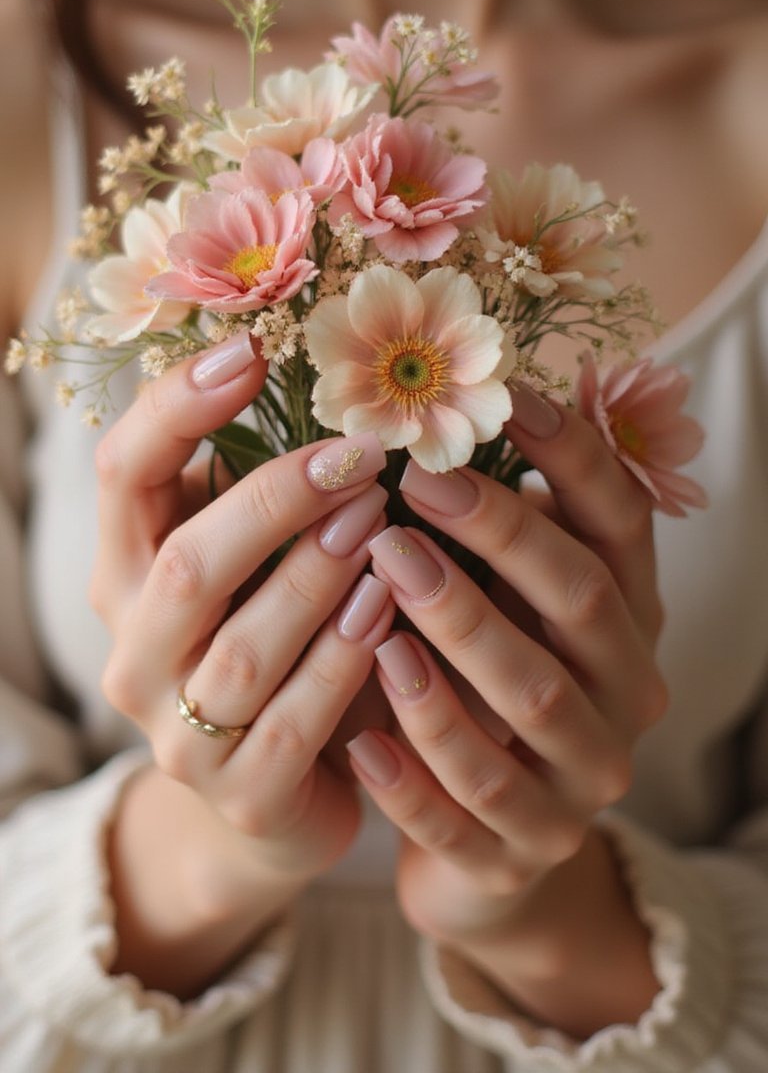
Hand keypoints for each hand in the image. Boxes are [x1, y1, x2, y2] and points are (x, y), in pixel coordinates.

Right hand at [93, 332, 394, 901]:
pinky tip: (389, 613)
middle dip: (276, 500)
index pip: (122, 474)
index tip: (250, 352)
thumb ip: (256, 489)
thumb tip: (326, 375)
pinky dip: (345, 662)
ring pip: (244, 649)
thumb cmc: (271, 641)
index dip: (178, 408)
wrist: (268, 796)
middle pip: (184, 563)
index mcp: (124, 573)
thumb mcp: (248, 561)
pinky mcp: (242, 795)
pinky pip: (295, 726)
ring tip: (383, 521)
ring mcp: (180, 733)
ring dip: (319, 577)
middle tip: (359, 454)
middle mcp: (134, 652)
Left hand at [346, 385, 667, 1029]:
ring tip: (379, 586)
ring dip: (456, 638)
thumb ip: (491, 532)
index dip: (571, 455)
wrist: (491, 846)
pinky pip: (470, 812)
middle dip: (501, 536)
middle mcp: (624, 692)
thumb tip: (431, 412)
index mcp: (627, 615)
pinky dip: (414, 774)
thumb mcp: (505, 606)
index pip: (621, 522)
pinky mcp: (522, 855)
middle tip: (415, 485)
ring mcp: (582, 781)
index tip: (504, 397)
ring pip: (531, 704)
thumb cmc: (484, 685)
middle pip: (581, 601)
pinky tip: (356, 738)